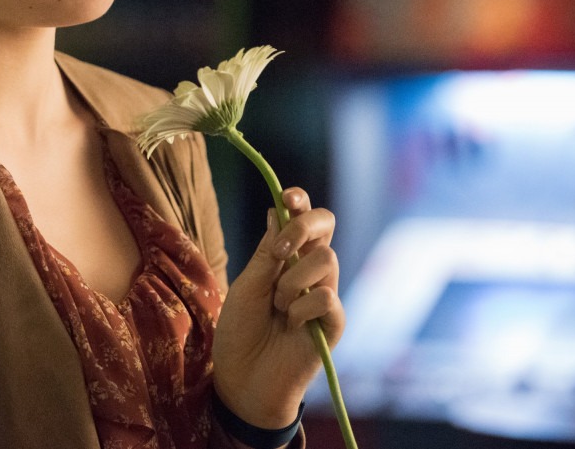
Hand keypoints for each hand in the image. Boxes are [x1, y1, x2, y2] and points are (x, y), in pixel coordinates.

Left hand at [211, 187, 344, 428]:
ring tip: (278, 307)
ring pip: (326, 259)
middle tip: (279, 252)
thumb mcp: (246, 285)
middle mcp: (309, 271)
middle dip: (303, 228)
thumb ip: (267, 251)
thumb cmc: (240, 332)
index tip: (289, 197)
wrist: (244, 379)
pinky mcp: (335, 322)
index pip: (305, 218)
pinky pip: (327, 297)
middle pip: (326, 226)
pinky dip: (302, 308)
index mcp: (286, 257)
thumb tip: (277, 209)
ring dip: (293, 281)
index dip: (301, 202)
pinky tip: (292, 325)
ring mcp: (325, 294)